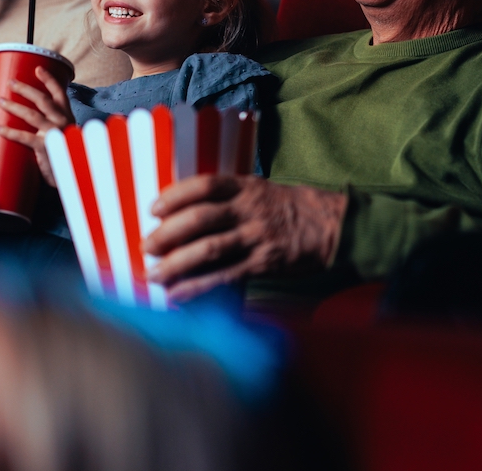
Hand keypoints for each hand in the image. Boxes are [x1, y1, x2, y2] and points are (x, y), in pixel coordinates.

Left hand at [0, 66, 73, 187]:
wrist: (72, 176)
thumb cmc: (63, 152)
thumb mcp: (63, 132)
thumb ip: (53, 121)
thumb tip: (36, 109)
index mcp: (67, 115)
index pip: (60, 93)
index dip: (49, 80)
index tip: (37, 68)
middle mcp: (63, 121)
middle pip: (43, 100)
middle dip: (25, 89)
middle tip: (9, 82)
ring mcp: (55, 134)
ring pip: (32, 115)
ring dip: (14, 106)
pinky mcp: (46, 148)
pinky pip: (25, 137)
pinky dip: (10, 132)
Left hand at [142, 175, 348, 301]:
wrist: (334, 227)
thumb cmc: (295, 208)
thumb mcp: (264, 191)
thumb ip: (232, 198)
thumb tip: (190, 212)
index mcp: (248, 187)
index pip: (205, 185)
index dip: (175, 196)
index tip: (154, 208)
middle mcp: (250, 210)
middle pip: (200, 218)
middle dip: (167, 234)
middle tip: (147, 246)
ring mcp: (257, 237)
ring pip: (208, 249)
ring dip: (176, 263)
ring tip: (155, 275)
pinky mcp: (263, 263)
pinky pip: (224, 276)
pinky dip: (197, 287)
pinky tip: (178, 295)